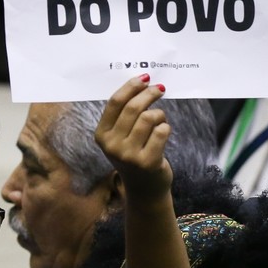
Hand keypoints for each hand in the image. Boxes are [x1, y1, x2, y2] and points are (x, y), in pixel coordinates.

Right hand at [95, 76, 172, 203]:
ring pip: (148, 118)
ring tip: (160, 119)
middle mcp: (112, 146)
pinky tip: (163, 132)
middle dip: (149, 94)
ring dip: (159, 114)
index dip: (131, 87)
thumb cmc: (134, 156)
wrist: (144, 189)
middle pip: (133, 108)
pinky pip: (161, 132)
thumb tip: (143, 82)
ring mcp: (129, 155)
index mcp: (102, 135)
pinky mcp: (147, 163)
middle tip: (160, 89)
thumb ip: (125, 114)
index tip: (145, 78)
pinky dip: (166, 127)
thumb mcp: (121, 137)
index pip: (115, 103)